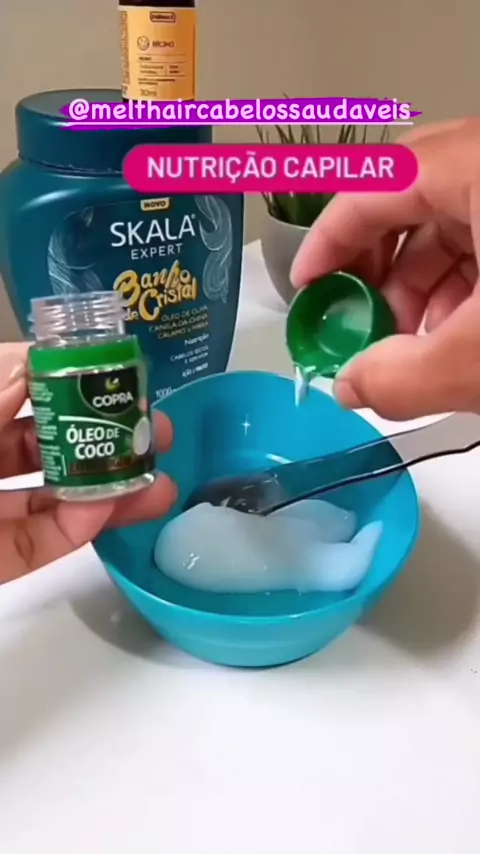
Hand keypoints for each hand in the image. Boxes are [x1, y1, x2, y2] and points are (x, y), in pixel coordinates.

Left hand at [0, 343, 176, 582]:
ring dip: (108, 488)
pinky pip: (41, 543)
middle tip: (156, 430)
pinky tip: (111, 511)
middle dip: (102, 434)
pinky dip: (78, 528)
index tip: (112, 371)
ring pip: (53, 495)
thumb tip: (32, 364)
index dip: (62, 375)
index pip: (16, 386)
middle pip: (45, 442)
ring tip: (161, 483)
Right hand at [291, 118, 479, 419]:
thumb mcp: (478, 359)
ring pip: (453, 222)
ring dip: (421, 287)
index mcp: (479, 165)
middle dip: (378, 270)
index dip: (328, 239)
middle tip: (359, 321)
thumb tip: (350, 386)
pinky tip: (457, 338)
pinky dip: (463, 286)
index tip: (307, 288)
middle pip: (411, 198)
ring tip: (412, 346)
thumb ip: (400, 377)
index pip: (376, 183)